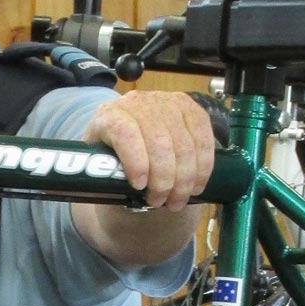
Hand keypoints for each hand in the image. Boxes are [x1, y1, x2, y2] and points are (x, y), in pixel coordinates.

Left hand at [83, 89, 215, 209]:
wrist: (130, 138)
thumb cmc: (113, 158)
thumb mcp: (101, 167)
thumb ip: (106, 178)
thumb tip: (120, 195)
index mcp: (109, 116)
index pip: (125, 133)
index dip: (136, 162)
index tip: (140, 186)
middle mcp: (138, 103)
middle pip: (159, 143)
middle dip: (164, 181)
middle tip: (162, 202)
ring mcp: (166, 103)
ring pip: (184, 144)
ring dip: (185, 179)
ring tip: (178, 200)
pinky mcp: (189, 107)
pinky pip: (203, 138)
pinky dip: (203, 166)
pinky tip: (196, 185)